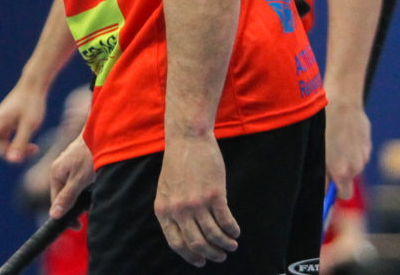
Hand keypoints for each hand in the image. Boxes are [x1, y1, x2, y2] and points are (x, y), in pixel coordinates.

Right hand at [0, 81, 45, 172]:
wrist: (33, 85)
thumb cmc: (32, 104)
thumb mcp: (30, 125)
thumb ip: (20, 143)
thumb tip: (12, 160)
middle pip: (0, 149)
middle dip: (15, 153)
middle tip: (34, 149)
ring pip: (4, 145)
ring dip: (17, 149)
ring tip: (34, 147)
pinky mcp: (2, 123)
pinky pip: (6, 140)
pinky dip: (17, 143)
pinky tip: (29, 142)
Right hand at [48, 135, 94, 219]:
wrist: (104, 132)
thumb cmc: (90, 154)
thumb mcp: (79, 180)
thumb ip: (66, 197)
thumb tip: (53, 215)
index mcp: (56, 173)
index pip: (56, 201)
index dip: (66, 216)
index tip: (78, 226)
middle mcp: (60, 168)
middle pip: (65, 194)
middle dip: (77, 205)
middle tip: (91, 210)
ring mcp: (70, 163)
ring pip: (74, 187)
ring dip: (84, 196)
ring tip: (96, 197)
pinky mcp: (80, 160)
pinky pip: (80, 178)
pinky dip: (88, 185)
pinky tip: (97, 184)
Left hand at [154, 132, 238, 266]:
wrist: (187, 139)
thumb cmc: (178, 163)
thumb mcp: (166, 189)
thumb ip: (172, 211)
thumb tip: (185, 234)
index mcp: (164, 210)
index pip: (177, 244)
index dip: (190, 256)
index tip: (201, 261)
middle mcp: (179, 210)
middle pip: (197, 244)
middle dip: (211, 255)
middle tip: (220, 257)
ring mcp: (197, 203)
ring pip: (213, 236)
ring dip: (225, 245)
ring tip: (231, 246)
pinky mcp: (214, 194)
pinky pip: (225, 221)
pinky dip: (232, 230)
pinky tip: (236, 232)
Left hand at [324, 99, 370, 199]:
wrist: (342, 102)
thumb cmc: (323, 126)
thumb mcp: (318, 152)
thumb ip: (322, 174)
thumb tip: (323, 191)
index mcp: (342, 172)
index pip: (343, 195)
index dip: (334, 192)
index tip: (327, 188)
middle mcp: (356, 167)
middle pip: (349, 181)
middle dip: (339, 176)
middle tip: (327, 162)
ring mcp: (363, 155)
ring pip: (353, 165)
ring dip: (345, 160)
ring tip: (332, 142)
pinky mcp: (367, 143)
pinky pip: (358, 152)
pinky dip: (351, 148)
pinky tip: (342, 134)